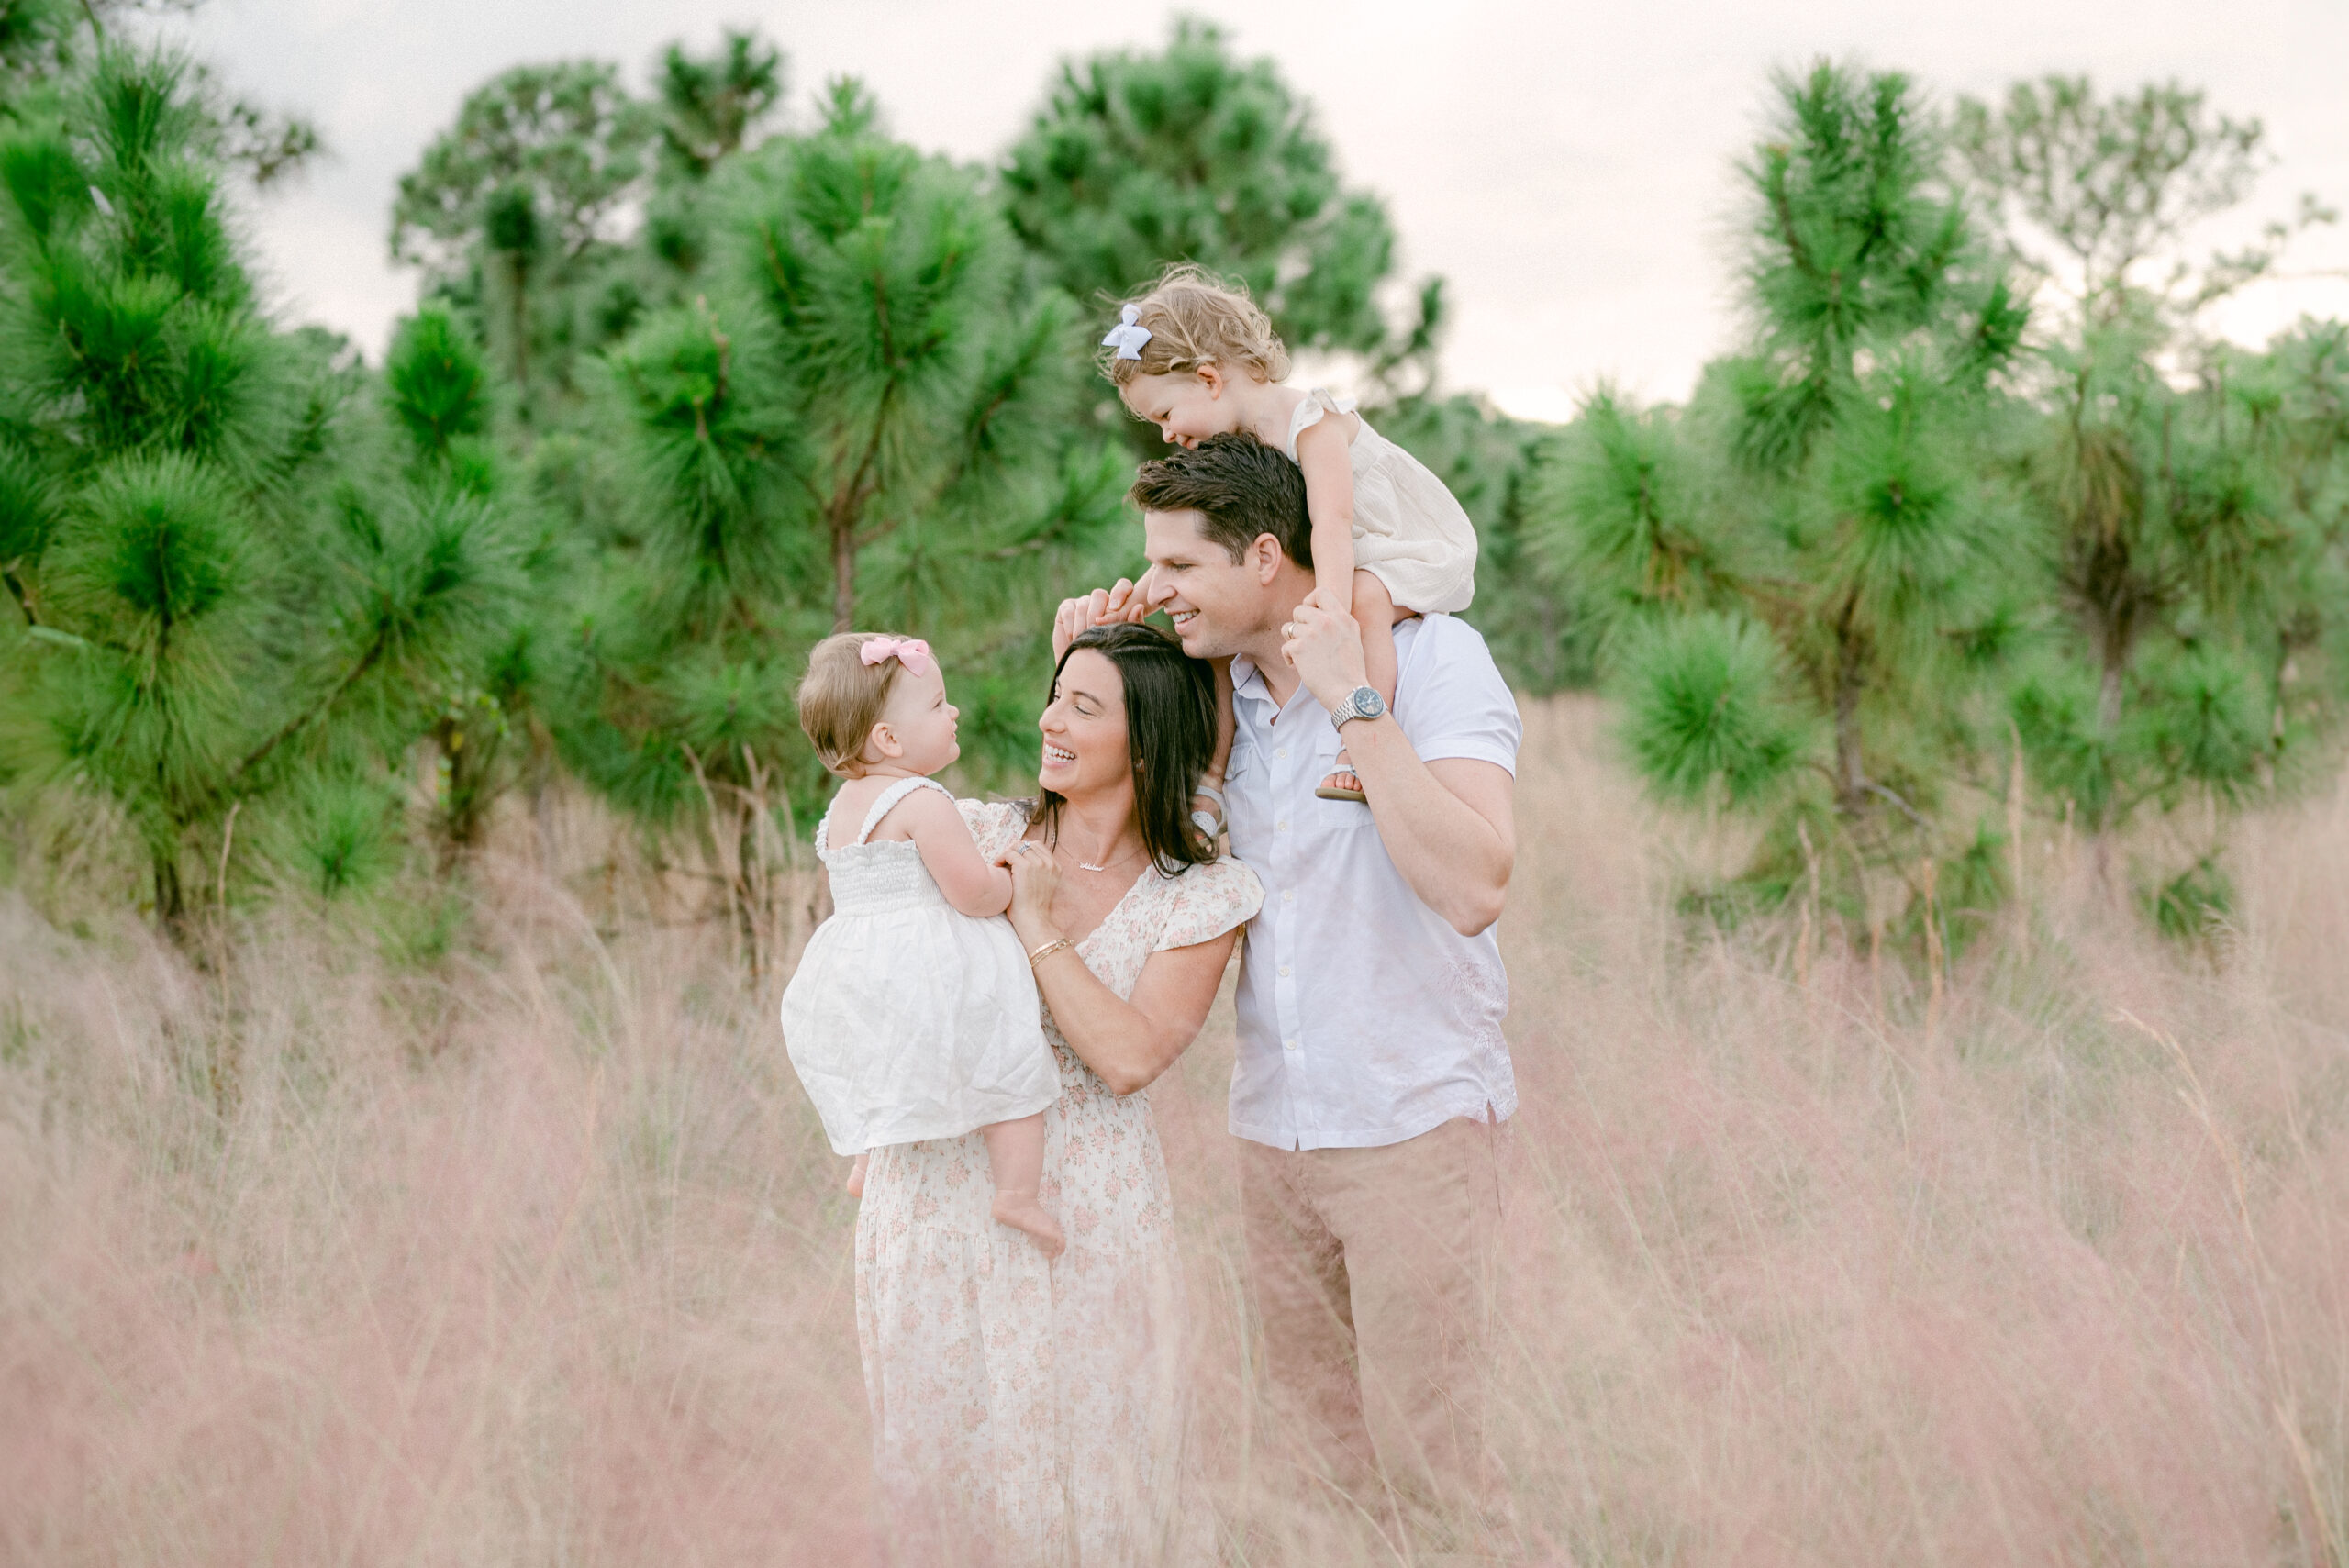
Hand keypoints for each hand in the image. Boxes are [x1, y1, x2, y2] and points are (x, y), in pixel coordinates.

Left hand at [997, 838, 1064, 944]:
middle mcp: (1049, 863)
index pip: (1038, 847)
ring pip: (1017, 846)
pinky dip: (1000, 858)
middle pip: (1027, 844)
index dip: (1023, 851)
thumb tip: (1019, 861)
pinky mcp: (1025, 867)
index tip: (1013, 860)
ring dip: (1006, 853)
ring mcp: (1038, 863)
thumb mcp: (1042, 886)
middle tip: (1004, 861)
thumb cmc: (1033, 908)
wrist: (1033, 920)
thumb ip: (1038, 872)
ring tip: (999, 864)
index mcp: (1055, 867)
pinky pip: (1009, 854)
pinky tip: (996, 867)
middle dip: (1014, 850)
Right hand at [1052, 575, 1153, 660]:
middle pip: (1100, 594)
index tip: (1116, 608)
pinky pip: (1069, 611)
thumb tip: (1138, 607)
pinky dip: (1071, 627)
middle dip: (1098, 615)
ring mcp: (1082, 603)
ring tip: (1084, 642)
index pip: (1123, 586)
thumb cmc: (1109, 658)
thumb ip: (1132, 624)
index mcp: (1119, 606)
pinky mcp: (1066, 608)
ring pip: (1084, 604)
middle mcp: (1101, 601)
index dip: (1120, 592)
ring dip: (1083, 626)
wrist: (1083, 673)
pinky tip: (1073, 639)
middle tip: (1096, 632)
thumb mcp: (1124, 641)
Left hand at [1281, 587, 1369, 709]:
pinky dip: (1290, 660)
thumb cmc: (1350, 672)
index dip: (1310, 601)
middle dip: (1298, 626)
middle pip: (1299, 610)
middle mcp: (1327, 621)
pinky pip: (1285, 648)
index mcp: (1342, 617)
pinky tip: (1301, 668)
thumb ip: (1337, 624)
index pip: (1321, 592)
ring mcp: (1312, 632)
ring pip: (1288, 628)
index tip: (1309, 616)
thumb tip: (1316, 615)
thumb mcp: (1352, 638)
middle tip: (1306, 644)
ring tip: (1304, 658)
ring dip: (1293, 643)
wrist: (1349, 693)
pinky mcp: (1299, 647)